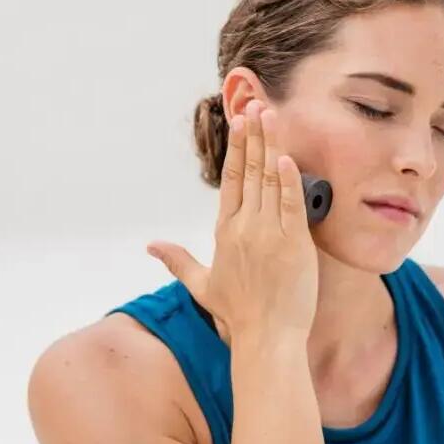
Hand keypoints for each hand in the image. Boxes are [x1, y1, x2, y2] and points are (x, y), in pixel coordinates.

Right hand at [147, 99, 319, 342]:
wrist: (266, 339)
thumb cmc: (238, 313)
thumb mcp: (201, 284)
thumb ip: (177, 260)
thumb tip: (150, 245)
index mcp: (226, 231)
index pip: (231, 179)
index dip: (236, 147)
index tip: (240, 121)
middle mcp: (244, 227)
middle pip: (250, 171)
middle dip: (253, 135)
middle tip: (256, 104)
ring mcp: (268, 234)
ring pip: (269, 181)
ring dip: (270, 145)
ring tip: (271, 115)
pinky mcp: (293, 245)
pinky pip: (289, 206)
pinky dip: (288, 180)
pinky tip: (286, 157)